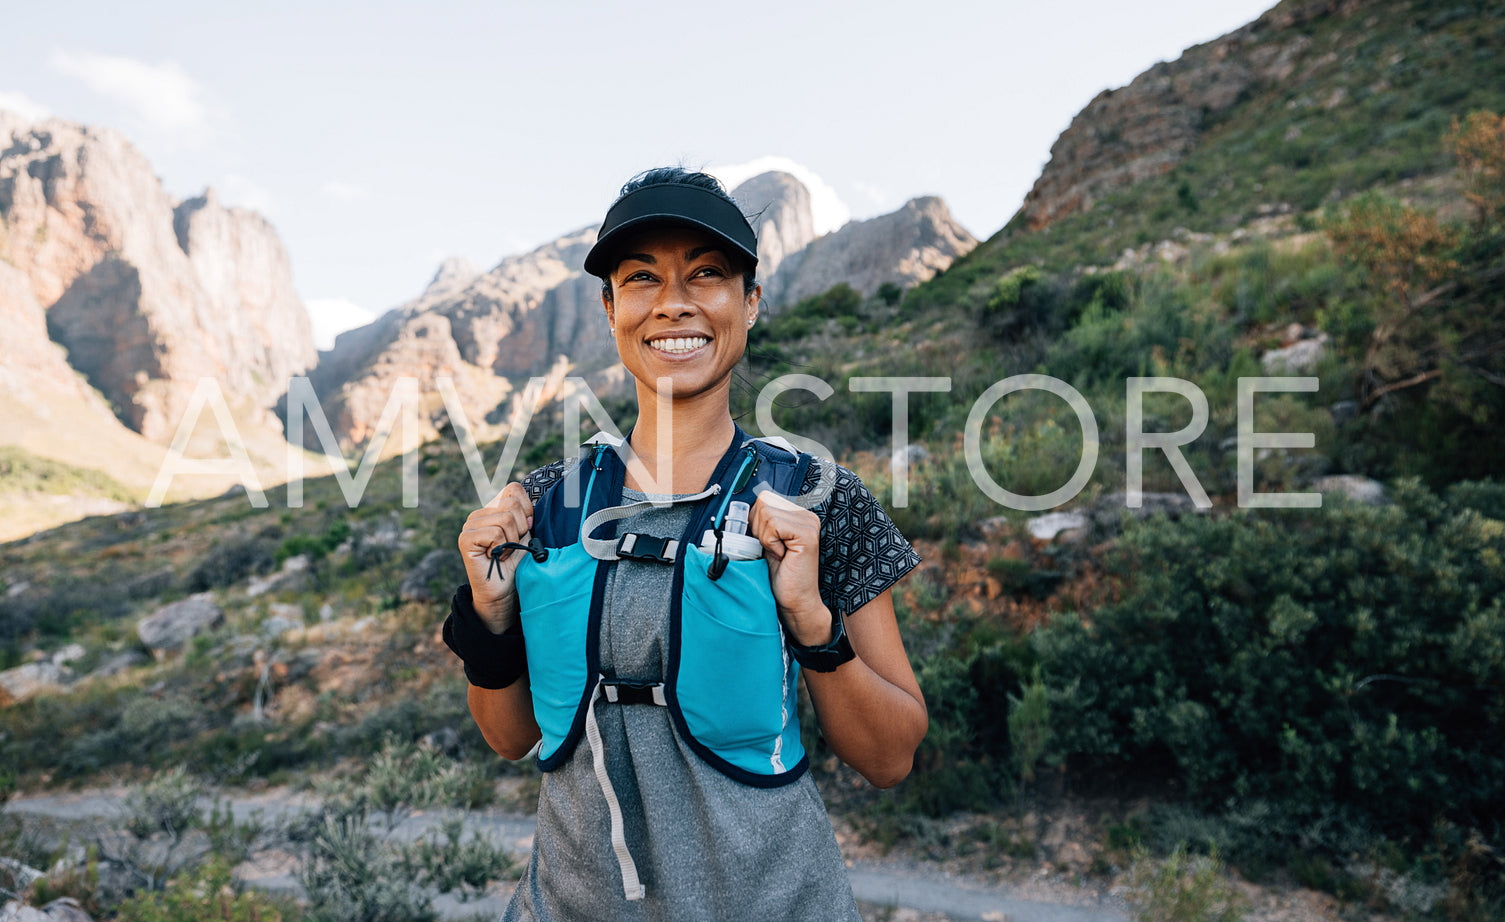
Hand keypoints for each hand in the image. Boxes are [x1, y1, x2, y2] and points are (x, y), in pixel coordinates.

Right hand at [458, 482, 533, 632]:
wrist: (503, 590)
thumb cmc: (515, 562)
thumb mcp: (526, 534)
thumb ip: (527, 515)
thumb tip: (530, 511)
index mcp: (492, 508)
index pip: (514, 489)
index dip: (527, 510)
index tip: (524, 530)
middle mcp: (478, 513)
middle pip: (512, 504)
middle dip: (521, 529)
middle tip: (511, 546)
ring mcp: (469, 524)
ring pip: (505, 519)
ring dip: (512, 542)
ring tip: (503, 553)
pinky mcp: (465, 538)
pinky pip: (495, 533)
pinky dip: (502, 548)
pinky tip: (495, 557)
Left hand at [748, 490, 831, 645]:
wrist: (794, 601)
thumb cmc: (779, 576)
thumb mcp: (765, 543)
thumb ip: (759, 523)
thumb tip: (737, 508)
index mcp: (796, 514)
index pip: (763, 499)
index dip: (755, 521)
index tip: (766, 543)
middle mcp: (806, 514)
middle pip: (764, 501)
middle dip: (758, 528)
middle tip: (772, 549)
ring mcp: (809, 523)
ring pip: (767, 512)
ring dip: (764, 537)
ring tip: (777, 553)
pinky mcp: (807, 534)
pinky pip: (773, 525)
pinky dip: (770, 542)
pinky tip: (782, 555)